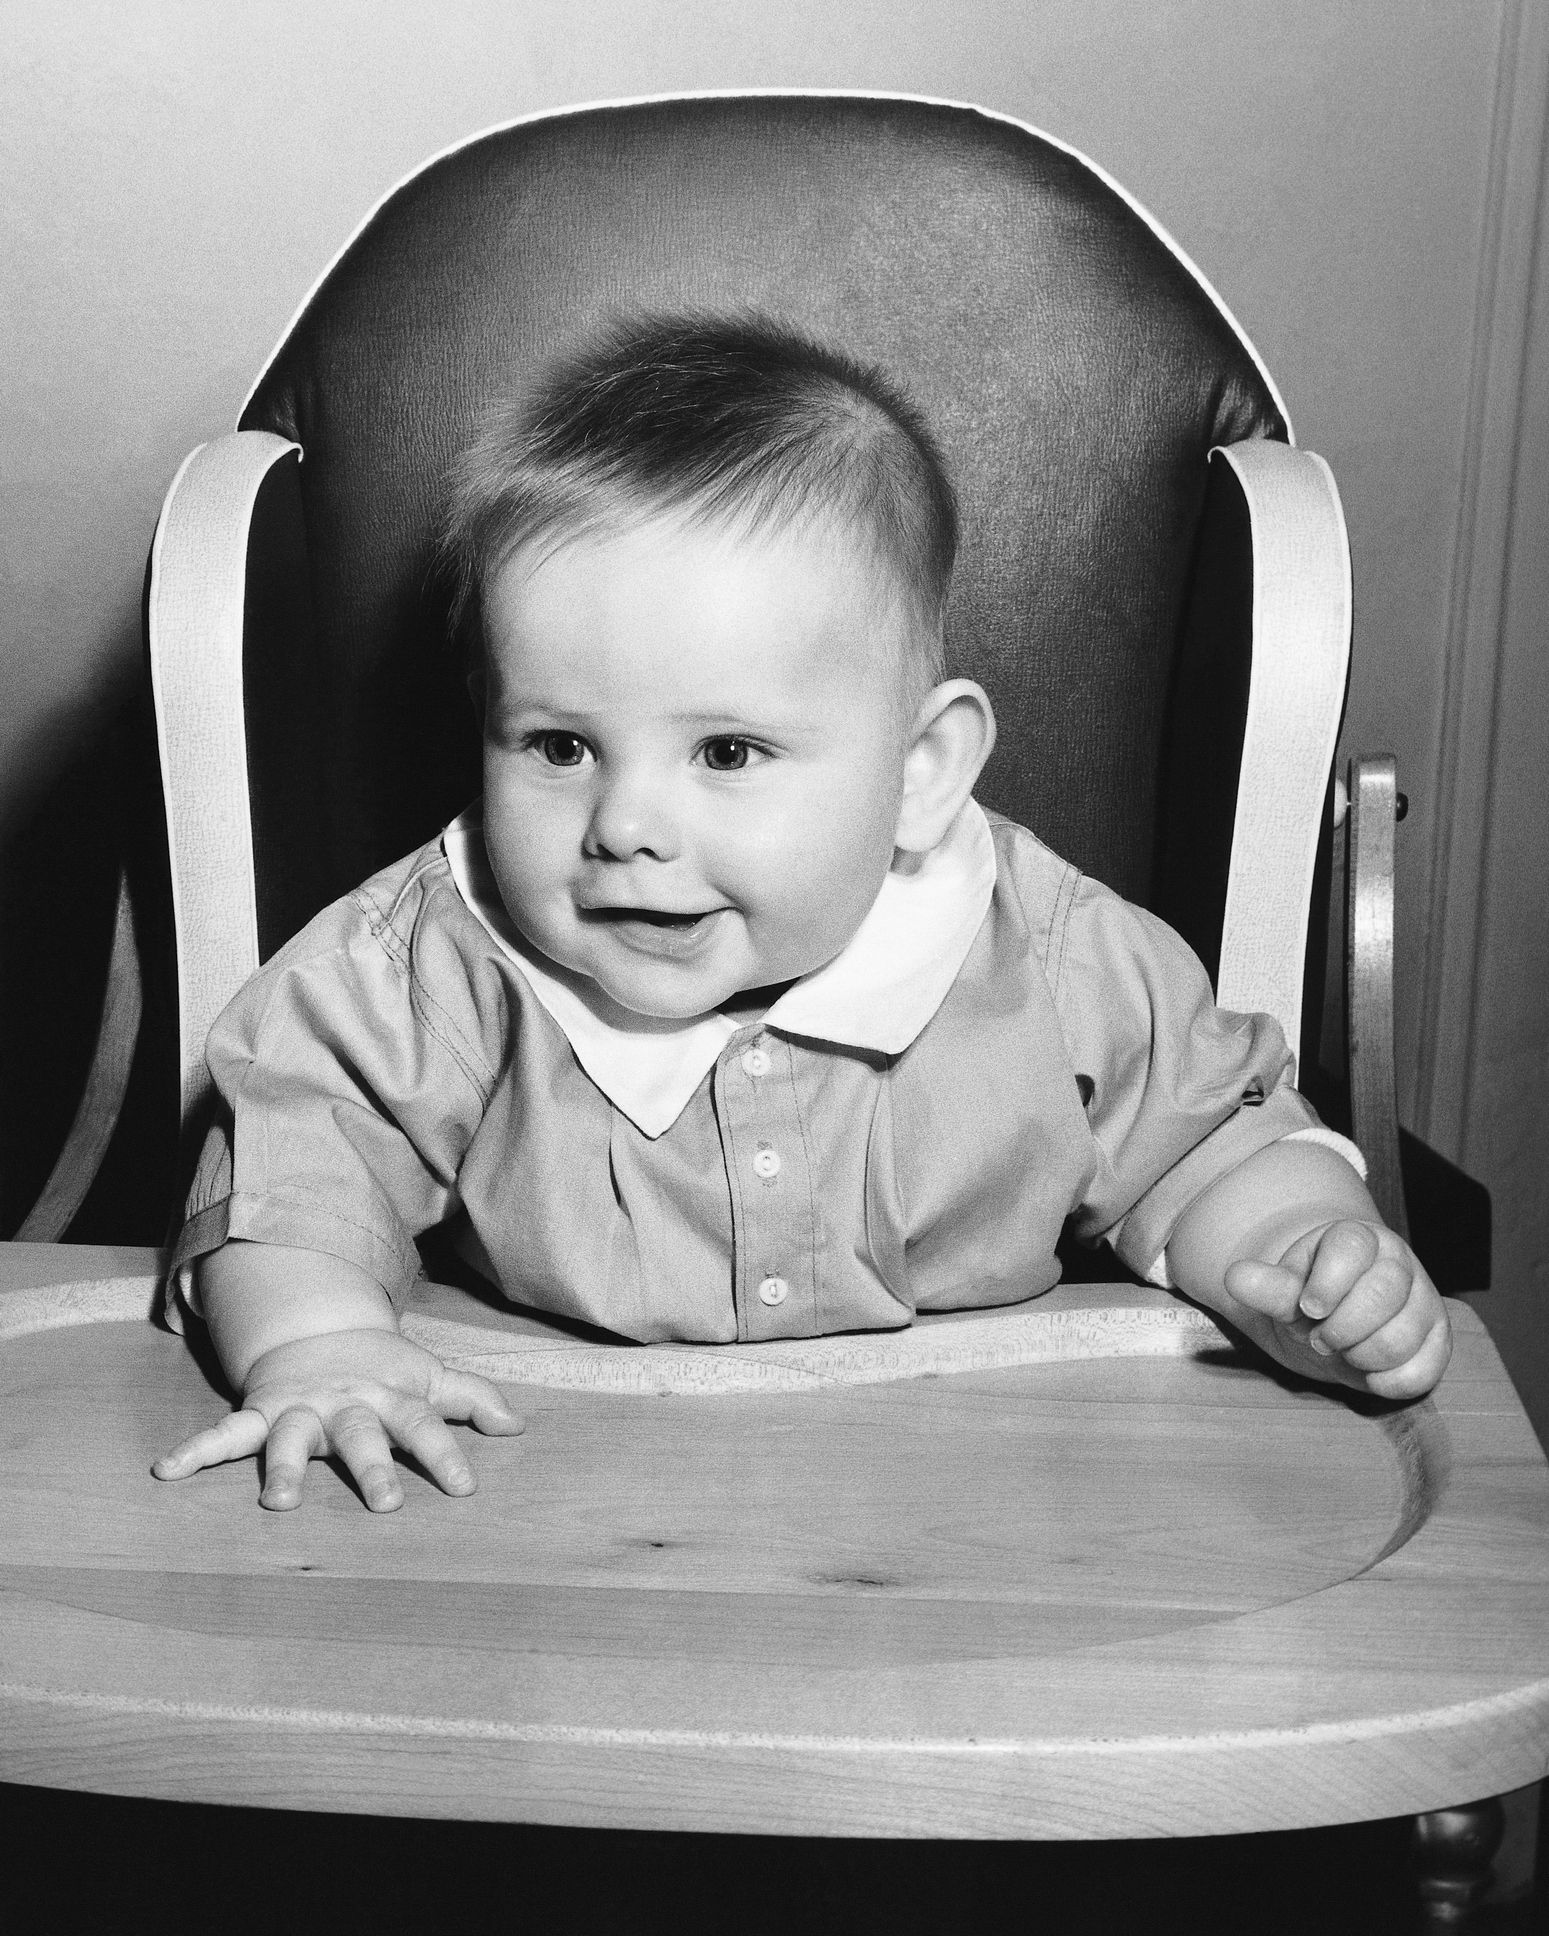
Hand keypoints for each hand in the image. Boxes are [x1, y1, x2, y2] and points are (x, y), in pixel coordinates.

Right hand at [153, 1327, 521, 1510]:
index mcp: (390, 1396)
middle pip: (360, 1435)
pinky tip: (166, 1470)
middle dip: (371, 1467)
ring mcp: (300, 1407)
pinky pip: (225, 1432)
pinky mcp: (261, 1410)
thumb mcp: (429, 1376)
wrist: (319, 1334)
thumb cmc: (383, 1371)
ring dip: (283, 1468)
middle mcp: (345, 1402)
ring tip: (278, 1503)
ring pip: (291, 1437)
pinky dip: (195, 1450)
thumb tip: (520, 1426)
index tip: (465, 1488)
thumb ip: (473, 1399)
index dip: (446, 1453)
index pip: (424, 1424)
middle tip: (387, 1503)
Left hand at [1222, 1219, 1450, 1398]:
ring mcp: (1424, 1301)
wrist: (1336, 1326)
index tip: (1307, 1307)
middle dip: (1341, 1328)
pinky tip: (1368, 1373)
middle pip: (1382, 1294)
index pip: (1351, 1248)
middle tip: (1321, 1338)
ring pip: (1402, 1336)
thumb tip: (1234, 1276)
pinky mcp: (1438, 1341)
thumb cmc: (1309, 1303)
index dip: (1327, 1283)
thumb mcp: (1284, 1293)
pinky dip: (1388, 1381)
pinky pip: (1423, 1370)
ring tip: (1344, 1351)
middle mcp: (1399, 1264)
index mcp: (1358, 1239)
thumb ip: (1265, 1286)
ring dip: (1361, 1356)